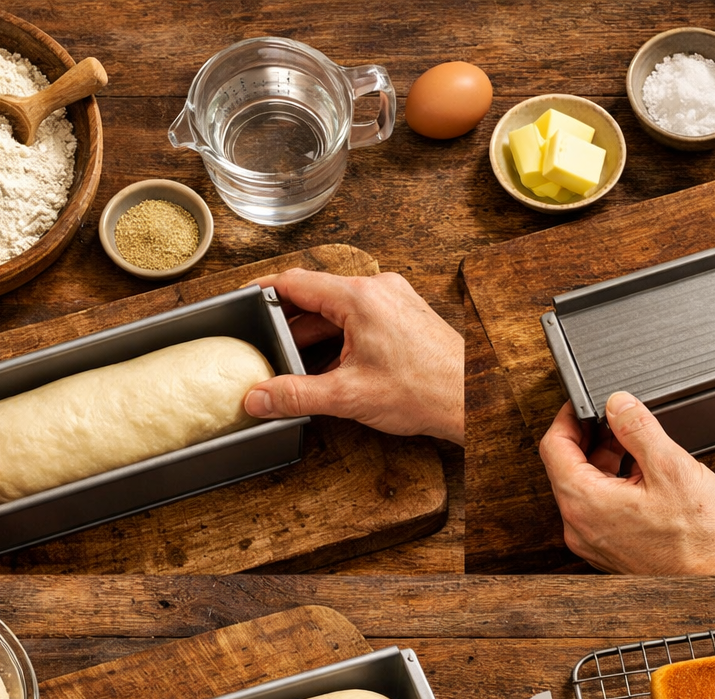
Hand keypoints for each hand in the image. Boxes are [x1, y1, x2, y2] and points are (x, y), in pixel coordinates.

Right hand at [242, 269, 464, 445]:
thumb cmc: (424, 390)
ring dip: (315, 333)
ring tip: (292, 361)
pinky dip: (340, 337)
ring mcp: (395, 301)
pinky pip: (361, 318)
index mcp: (360, 297)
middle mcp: (379, 290)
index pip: (296, 281)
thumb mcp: (348, 395)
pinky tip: (330, 366)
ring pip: (339, 309)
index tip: (243, 299)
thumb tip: (258, 398)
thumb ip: (296, 395)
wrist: (471, 400)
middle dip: (288, 321)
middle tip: (263, 342)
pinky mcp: (405, 316)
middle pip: (317, 295)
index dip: (264, 291)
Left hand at [538, 392, 714, 574]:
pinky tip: (643, 476)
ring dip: (606, 461)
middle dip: (591, 438)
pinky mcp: (611, 549)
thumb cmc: (700, 538)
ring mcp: (594, 541)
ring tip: (637, 446)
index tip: (582, 404)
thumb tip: (618, 403)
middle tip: (618, 419)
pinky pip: (600, 508)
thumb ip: (638, 427)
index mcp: (585, 504)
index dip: (567, 418)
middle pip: (567, 467)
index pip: (553, 448)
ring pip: (585, 487)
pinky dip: (615, 485)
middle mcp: (580, 527)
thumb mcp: (670, 467)